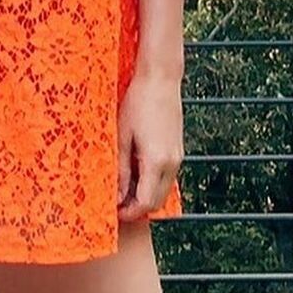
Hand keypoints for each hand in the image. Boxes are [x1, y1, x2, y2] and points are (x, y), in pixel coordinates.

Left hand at [117, 68, 184, 220]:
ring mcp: (178, 156)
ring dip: (146, 195)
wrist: (160, 79)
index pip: (146, 203)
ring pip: (164, 190)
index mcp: (156, 162)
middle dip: (138, 208)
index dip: (130, 213)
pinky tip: (136, 171)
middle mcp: (172, 163)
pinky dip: (153, 182)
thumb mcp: (123, 137)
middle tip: (117, 203)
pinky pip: (167, 176)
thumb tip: (118, 195)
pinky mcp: (178, 149)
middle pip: (158, 201)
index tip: (114, 212)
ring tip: (124, 187)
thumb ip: (122, 169)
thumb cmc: (137, 103)